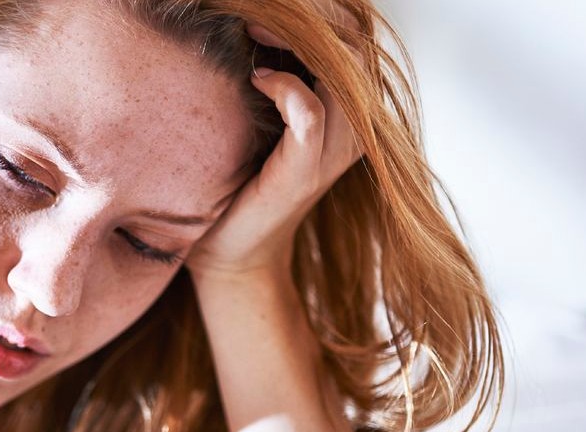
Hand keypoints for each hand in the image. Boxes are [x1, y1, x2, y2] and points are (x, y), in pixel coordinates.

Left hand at [188, 9, 363, 280]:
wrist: (229, 254)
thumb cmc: (236, 183)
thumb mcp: (258, 119)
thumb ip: (273, 75)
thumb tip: (255, 22)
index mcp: (346, 110)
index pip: (355, 39)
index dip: (323, 13)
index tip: (268, 10)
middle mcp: (351, 127)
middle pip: (357, 45)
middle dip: (313, 18)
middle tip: (257, 15)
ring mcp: (331, 151)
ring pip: (344, 72)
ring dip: (297, 42)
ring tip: (253, 33)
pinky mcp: (303, 172)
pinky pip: (310, 113)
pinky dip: (285, 86)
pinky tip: (258, 79)